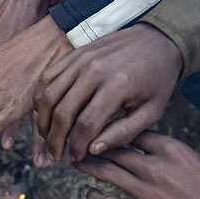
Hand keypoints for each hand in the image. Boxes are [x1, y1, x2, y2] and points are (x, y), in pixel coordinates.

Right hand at [34, 23, 183, 162]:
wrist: (158, 40)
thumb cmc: (157, 80)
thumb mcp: (152, 112)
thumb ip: (124, 133)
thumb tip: (94, 150)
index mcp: (117, 86)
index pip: (86, 125)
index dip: (77, 147)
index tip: (76, 158)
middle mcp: (94, 71)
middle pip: (62, 112)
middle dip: (55, 140)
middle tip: (55, 155)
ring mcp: (80, 60)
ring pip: (48, 95)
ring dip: (43, 122)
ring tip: (47, 138)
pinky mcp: (74, 54)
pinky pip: (47, 78)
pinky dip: (41, 99)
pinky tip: (45, 115)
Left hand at [73, 132, 199, 198]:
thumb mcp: (199, 162)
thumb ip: (171, 152)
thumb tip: (150, 144)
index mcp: (172, 149)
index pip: (132, 131)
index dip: (113, 128)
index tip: (100, 129)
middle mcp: (156, 167)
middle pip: (113, 148)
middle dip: (92, 145)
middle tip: (77, 144)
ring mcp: (148, 192)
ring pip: (106, 172)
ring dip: (86, 166)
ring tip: (74, 162)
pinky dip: (94, 197)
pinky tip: (88, 193)